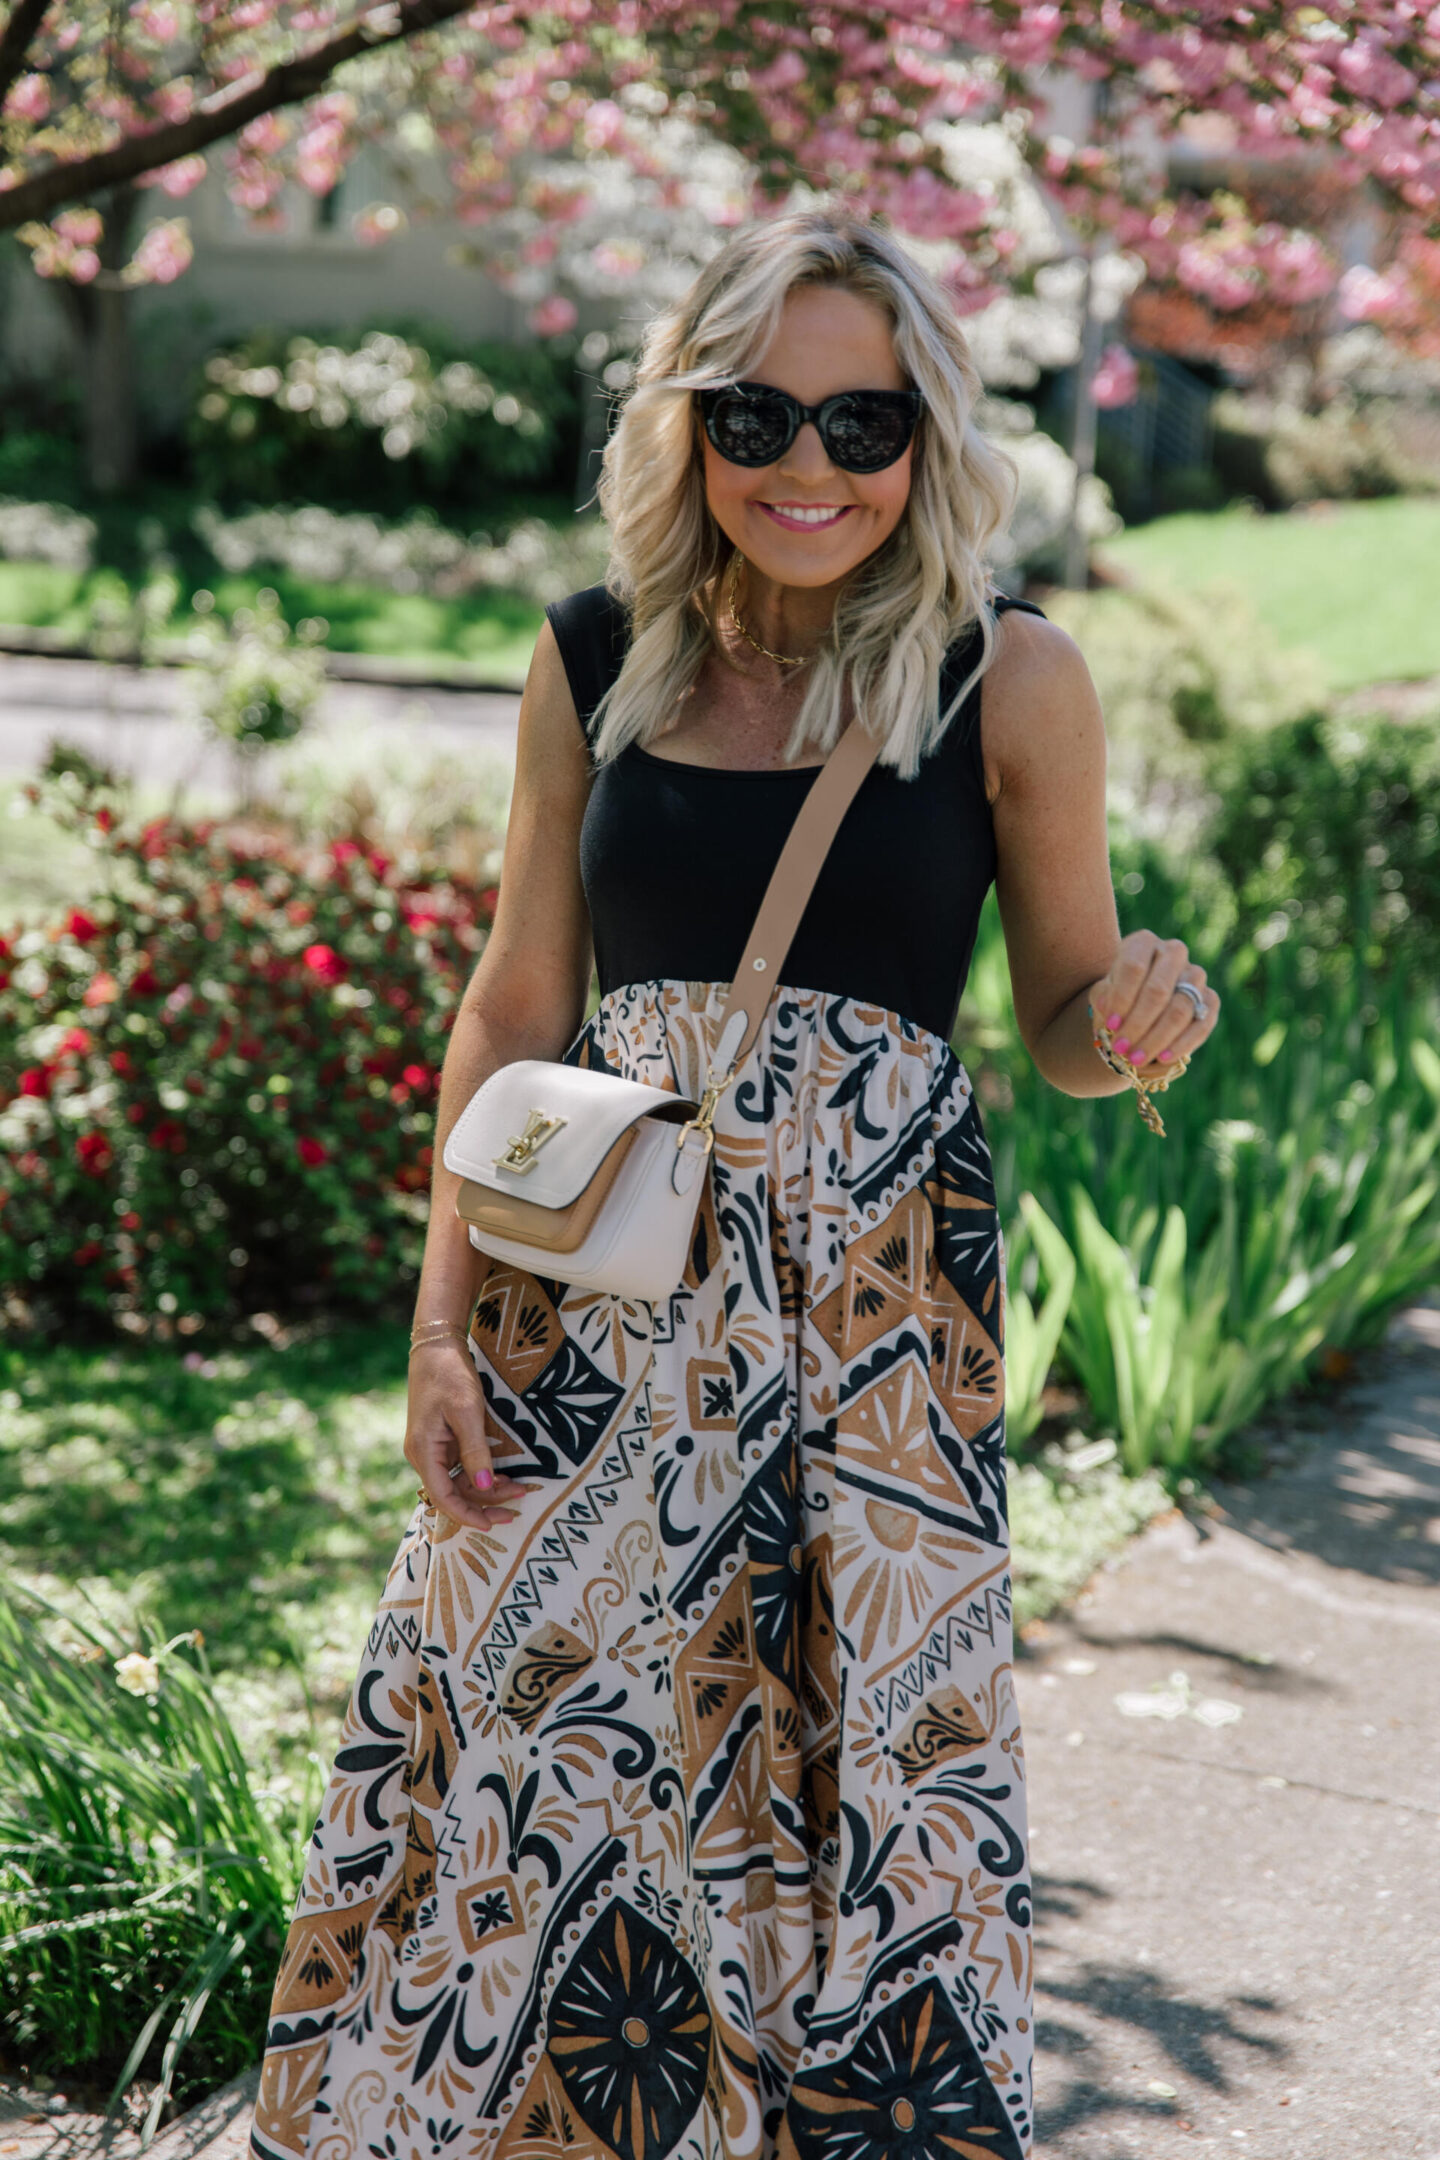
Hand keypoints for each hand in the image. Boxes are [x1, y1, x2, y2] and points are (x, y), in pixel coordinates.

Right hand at [404, 1341, 528, 1531]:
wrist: (437, 1348)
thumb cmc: (450, 1376)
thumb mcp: (467, 1412)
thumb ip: (475, 1451)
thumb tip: (484, 1486)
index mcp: (423, 1451)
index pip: (443, 1497)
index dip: (467, 1515)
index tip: (493, 1523)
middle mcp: (423, 1455)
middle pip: (453, 1493)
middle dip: (484, 1502)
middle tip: (516, 1508)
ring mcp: (431, 1448)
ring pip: (458, 1481)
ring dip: (486, 1488)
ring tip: (518, 1488)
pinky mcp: (441, 1440)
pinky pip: (460, 1467)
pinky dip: (480, 1473)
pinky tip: (501, 1474)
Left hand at [1089, 931, 1219, 1075]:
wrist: (1140, 1004)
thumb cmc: (1117, 995)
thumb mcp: (1103, 994)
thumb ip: (1104, 998)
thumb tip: (1109, 1009)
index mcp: (1144, 943)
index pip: (1134, 967)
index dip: (1122, 998)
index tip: (1111, 1025)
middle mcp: (1173, 953)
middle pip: (1159, 990)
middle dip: (1138, 1024)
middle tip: (1121, 1048)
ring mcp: (1195, 975)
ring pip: (1181, 1009)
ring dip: (1157, 1038)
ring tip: (1135, 1058)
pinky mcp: (1210, 999)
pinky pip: (1202, 1024)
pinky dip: (1182, 1044)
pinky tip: (1163, 1058)